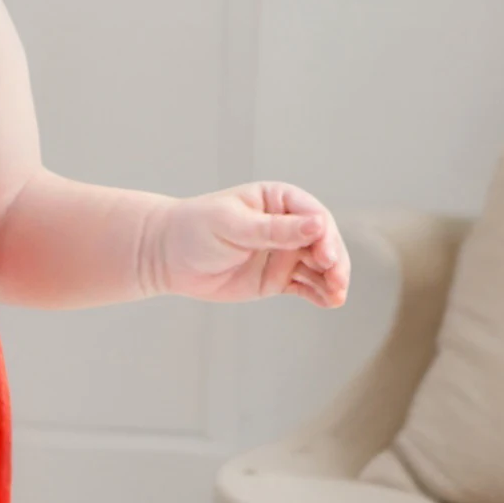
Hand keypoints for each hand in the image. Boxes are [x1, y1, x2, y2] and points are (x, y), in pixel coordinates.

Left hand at [147, 182, 348, 305]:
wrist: (166, 256)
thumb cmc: (195, 228)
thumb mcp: (232, 225)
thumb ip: (273, 229)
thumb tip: (318, 224)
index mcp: (277, 200)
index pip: (313, 214)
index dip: (325, 234)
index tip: (325, 255)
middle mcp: (286, 225)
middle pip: (324, 241)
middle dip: (335, 260)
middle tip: (337, 279)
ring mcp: (284, 253)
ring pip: (320, 266)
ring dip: (333, 279)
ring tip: (337, 296)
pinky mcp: (277, 278)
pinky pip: (307, 286)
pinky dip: (320, 293)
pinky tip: (329, 302)